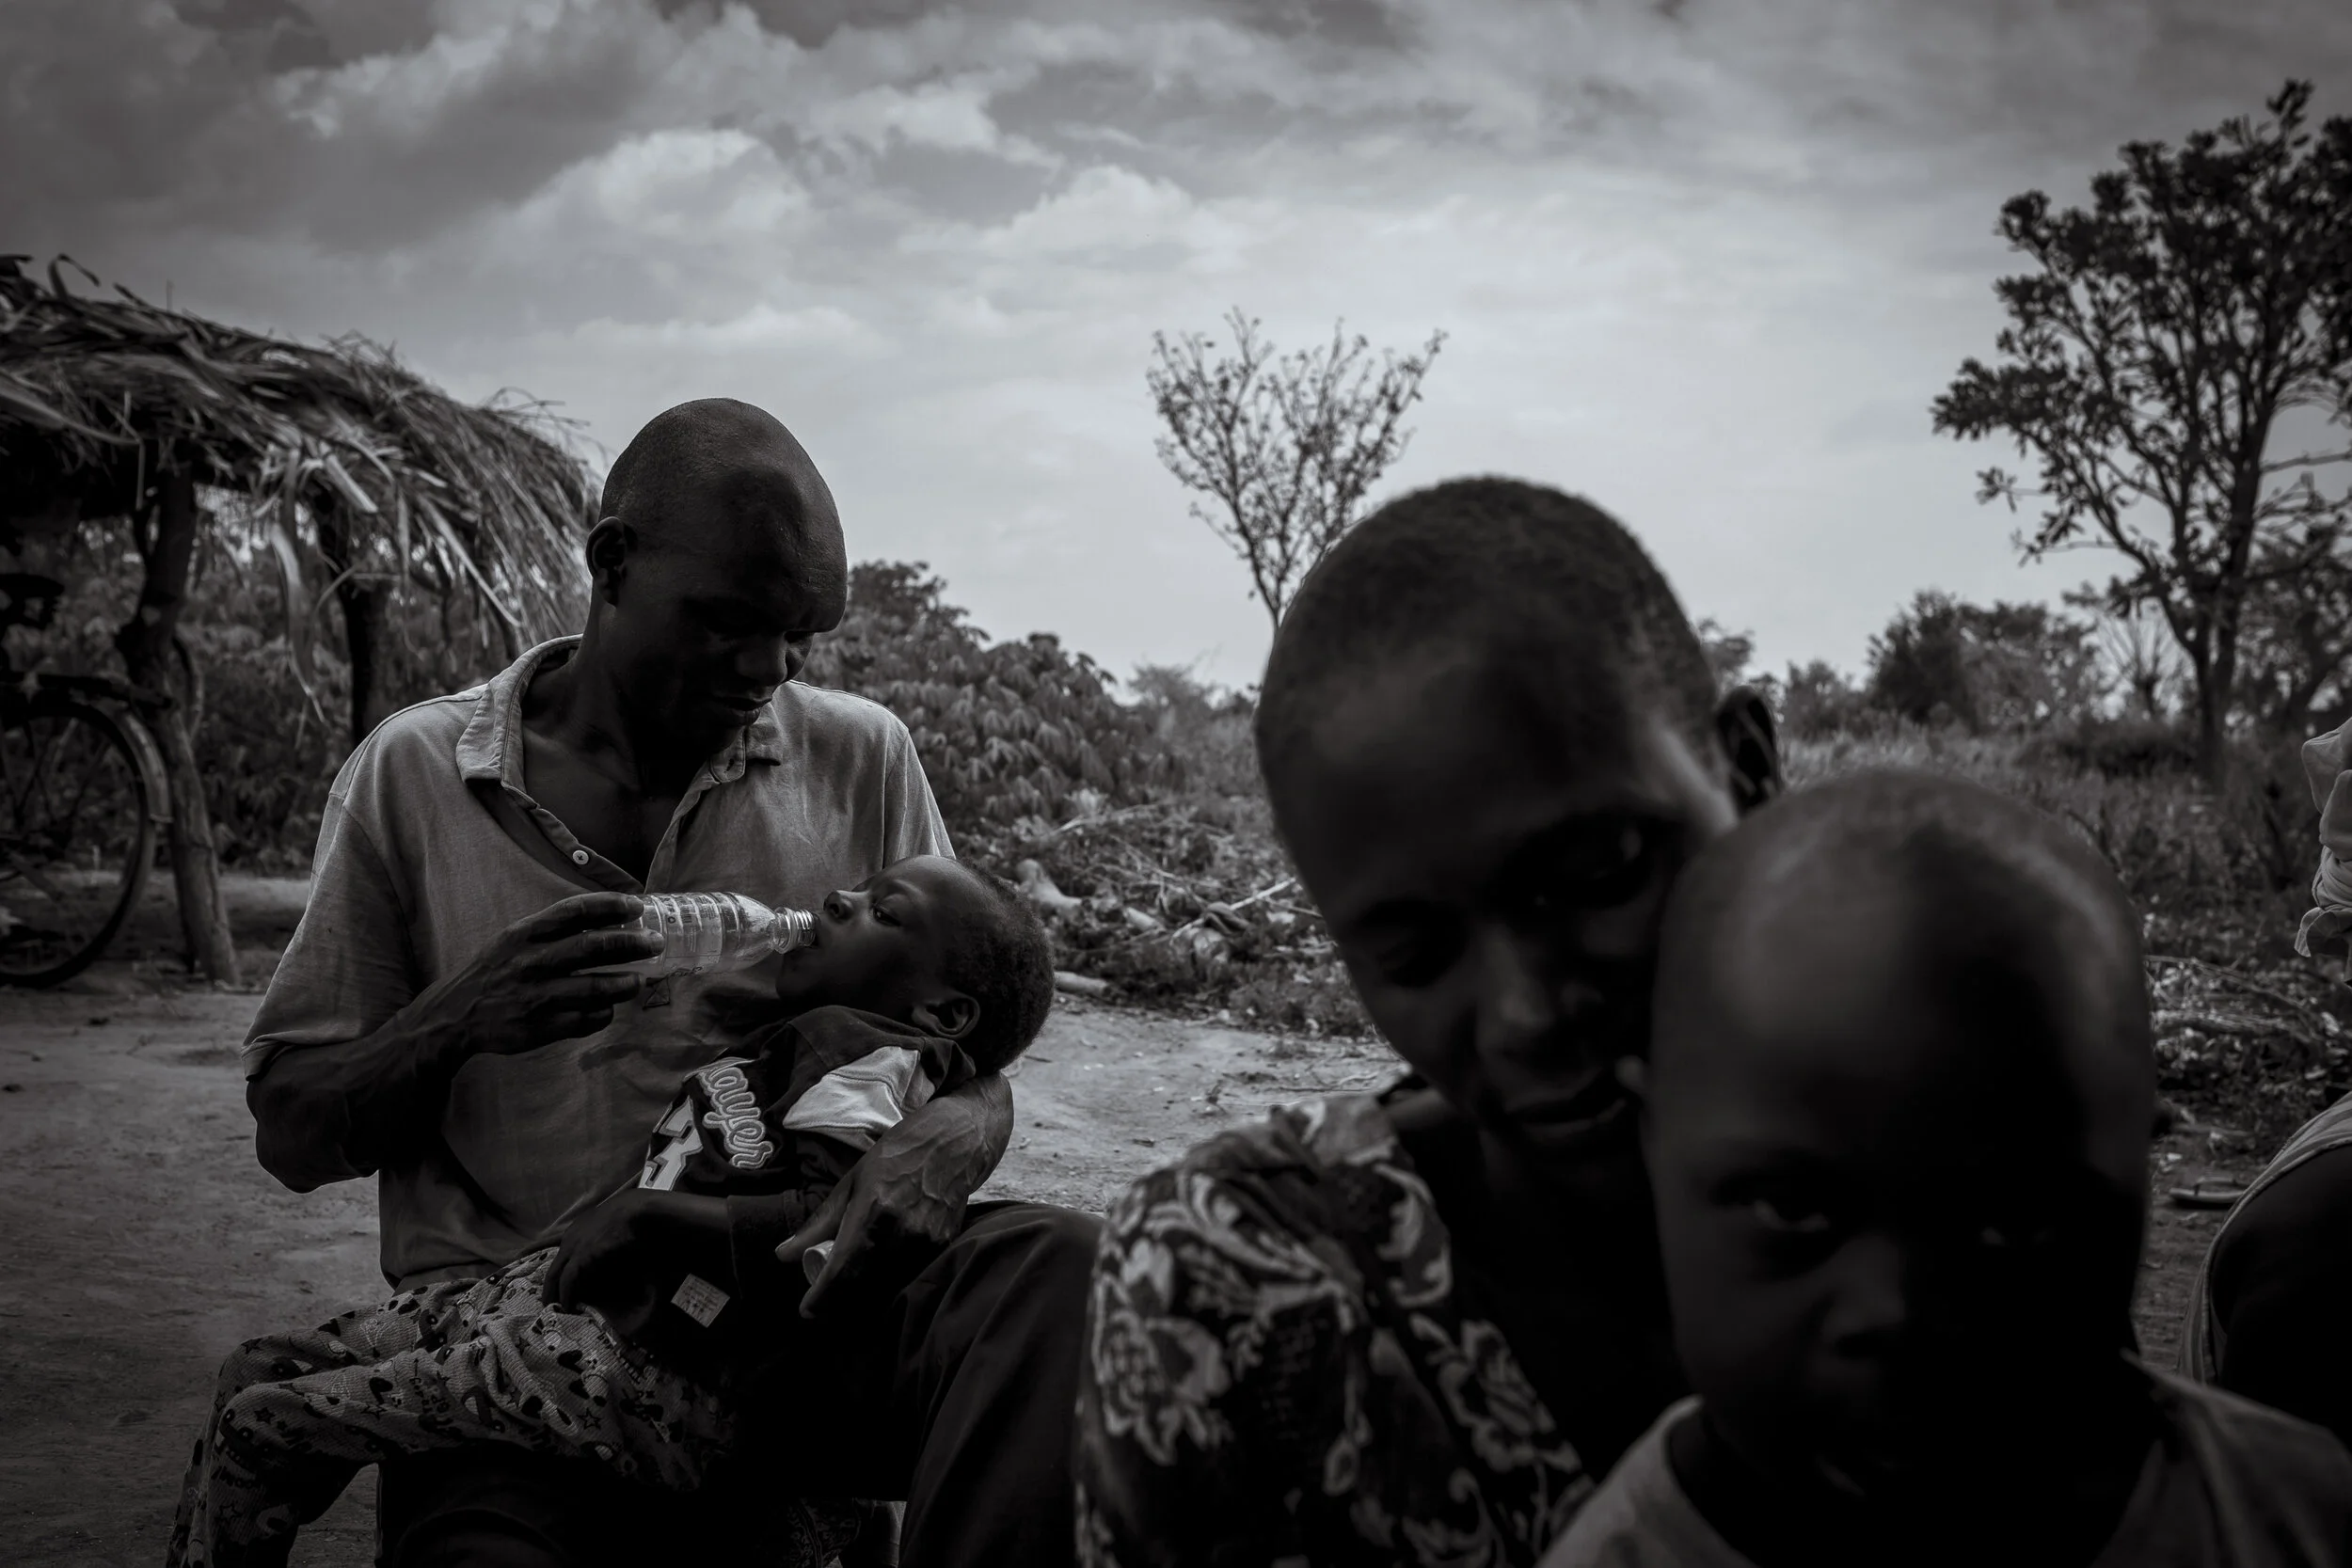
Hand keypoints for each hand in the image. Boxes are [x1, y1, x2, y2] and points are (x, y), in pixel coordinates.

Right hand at [417, 892, 655, 1060]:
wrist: (457, 1015)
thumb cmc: (496, 971)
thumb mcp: (514, 939)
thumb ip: (552, 929)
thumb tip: (608, 917)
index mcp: (525, 934)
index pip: (574, 911)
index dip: (610, 905)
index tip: (636, 905)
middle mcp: (532, 962)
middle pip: (592, 947)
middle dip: (631, 943)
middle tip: (655, 942)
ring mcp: (538, 996)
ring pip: (595, 988)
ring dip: (625, 983)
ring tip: (638, 981)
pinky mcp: (542, 1027)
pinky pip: (586, 1019)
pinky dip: (603, 1013)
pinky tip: (608, 1008)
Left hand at [547, 1189, 664, 1328]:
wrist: (635, 1209)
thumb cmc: (628, 1215)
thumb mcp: (611, 1225)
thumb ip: (603, 1238)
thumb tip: (606, 1252)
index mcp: (576, 1230)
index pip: (553, 1245)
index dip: (543, 1255)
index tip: (533, 1264)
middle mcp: (570, 1238)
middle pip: (553, 1267)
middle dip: (548, 1287)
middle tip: (546, 1303)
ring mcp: (574, 1246)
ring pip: (555, 1275)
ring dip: (554, 1294)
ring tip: (555, 1309)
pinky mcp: (581, 1256)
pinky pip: (568, 1280)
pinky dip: (566, 1294)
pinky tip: (568, 1305)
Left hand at [775, 1133, 967, 1317]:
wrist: (952, 1144)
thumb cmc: (896, 1157)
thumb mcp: (851, 1183)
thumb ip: (820, 1222)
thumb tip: (784, 1255)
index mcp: (873, 1212)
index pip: (842, 1271)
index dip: (822, 1298)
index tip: (807, 1310)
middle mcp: (901, 1232)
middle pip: (863, 1288)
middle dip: (839, 1303)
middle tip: (824, 1300)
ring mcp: (925, 1242)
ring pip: (887, 1288)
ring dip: (864, 1297)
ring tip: (849, 1288)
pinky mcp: (942, 1246)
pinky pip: (909, 1276)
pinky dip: (889, 1283)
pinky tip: (878, 1274)